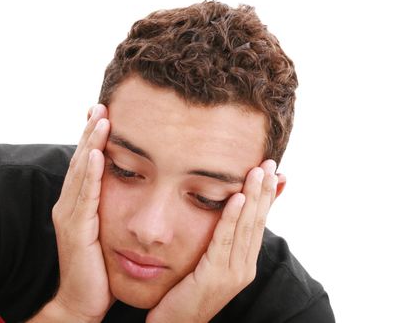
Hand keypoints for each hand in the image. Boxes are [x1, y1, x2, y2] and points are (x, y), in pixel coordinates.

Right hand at [48, 104, 113, 321]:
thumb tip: (131, 184)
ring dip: (90, 143)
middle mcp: (70, 205)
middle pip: (81, 160)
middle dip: (91, 132)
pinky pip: (85, 197)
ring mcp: (70, 216)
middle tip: (101, 105)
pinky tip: (96, 154)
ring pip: (81, 172)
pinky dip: (90, 174)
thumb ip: (111, 205)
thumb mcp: (107, 228)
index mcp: (79, 203)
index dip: (93, 137)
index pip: (86, 163)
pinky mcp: (76, 231)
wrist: (84, 300)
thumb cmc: (99, 265)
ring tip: (100, 119)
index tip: (104, 112)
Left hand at [146, 160, 279, 322]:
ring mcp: (232, 274)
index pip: (259, 223)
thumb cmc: (184, 294)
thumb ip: (217, 242)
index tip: (271, 172)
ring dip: (253, 197)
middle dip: (264, 191)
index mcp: (244, 264)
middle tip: (268, 162)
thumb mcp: (205, 264)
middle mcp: (243, 268)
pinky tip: (237, 197)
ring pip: (246, 228)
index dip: (267, 197)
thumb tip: (223, 216)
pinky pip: (224, 241)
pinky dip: (232, 217)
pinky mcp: (215, 277)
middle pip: (258, 222)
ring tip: (257, 171)